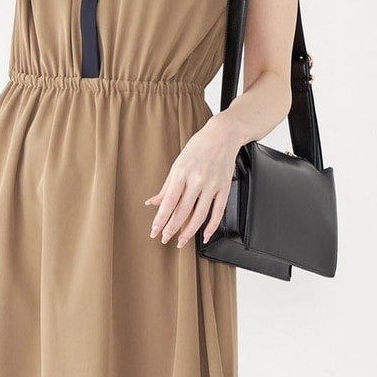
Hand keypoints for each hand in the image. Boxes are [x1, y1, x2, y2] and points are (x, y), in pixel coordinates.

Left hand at [145, 119, 237, 248]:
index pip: (169, 201)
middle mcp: (197, 180)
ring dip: (189, 232)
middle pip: (183, 211)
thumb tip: (153, 202)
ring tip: (181, 241)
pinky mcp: (224, 188)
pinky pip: (218, 212)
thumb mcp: (177, 164)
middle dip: (172, 228)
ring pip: (200, 215)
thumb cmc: (198, 147)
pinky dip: (212, 227)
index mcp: (182, 173)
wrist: (222, 135)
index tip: (155, 230)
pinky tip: (205, 236)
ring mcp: (212, 185)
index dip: (161, 219)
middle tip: (165, 239)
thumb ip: (166, 186)